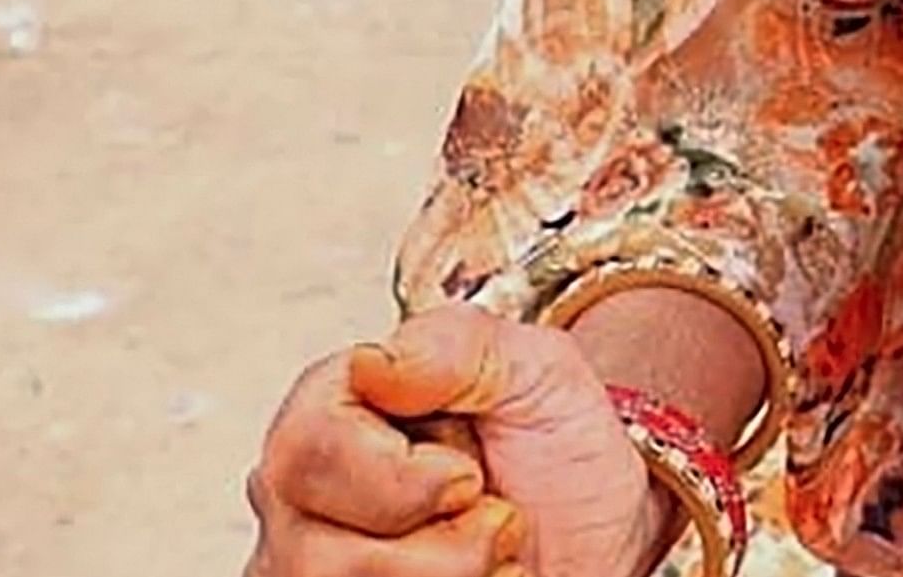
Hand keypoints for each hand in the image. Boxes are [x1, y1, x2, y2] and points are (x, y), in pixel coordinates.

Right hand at [246, 306, 668, 576]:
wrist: (602, 534)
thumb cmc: (560, 451)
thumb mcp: (536, 371)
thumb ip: (454, 347)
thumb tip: (368, 364)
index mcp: (332, 407)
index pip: (308, 449)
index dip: (401, 477)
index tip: (470, 478)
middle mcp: (300, 493)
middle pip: (316, 551)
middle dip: (439, 548)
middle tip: (490, 513)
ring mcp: (309, 564)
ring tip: (486, 548)